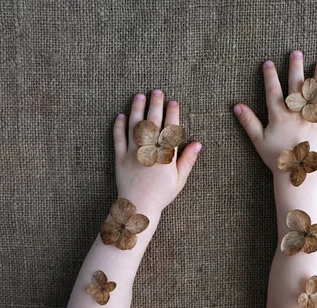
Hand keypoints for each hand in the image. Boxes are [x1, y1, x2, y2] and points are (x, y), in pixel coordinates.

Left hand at [114, 90, 201, 214]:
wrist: (139, 206)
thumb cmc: (162, 194)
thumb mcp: (179, 179)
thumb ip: (188, 160)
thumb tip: (198, 143)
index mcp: (165, 155)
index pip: (170, 128)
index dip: (172, 113)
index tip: (173, 102)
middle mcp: (149, 150)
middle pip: (152, 121)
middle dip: (155, 104)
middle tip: (157, 91)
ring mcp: (133, 153)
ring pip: (134, 125)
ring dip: (137, 109)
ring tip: (139, 96)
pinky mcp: (119, 158)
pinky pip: (118, 138)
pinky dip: (118, 126)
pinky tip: (121, 116)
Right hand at [233, 51, 316, 171]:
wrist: (294, 173)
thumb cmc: (275, 157)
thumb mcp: (258, 139)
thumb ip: (248, 121)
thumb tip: (236, 106)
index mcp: (278, 115)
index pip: (273, 90)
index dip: (270, 75)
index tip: (268, 63)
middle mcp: (295, 114)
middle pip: (295, 86)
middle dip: (295, 68)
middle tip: (296, 53)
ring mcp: (310, 120)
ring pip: (315, 95)